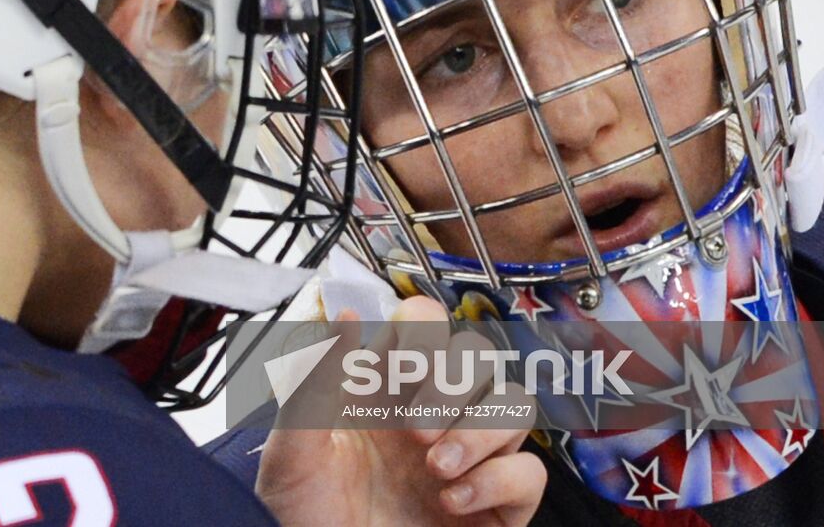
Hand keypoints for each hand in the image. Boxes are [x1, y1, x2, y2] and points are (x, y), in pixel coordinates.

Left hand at [256, 297, 545, 526]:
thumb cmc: (304, 517)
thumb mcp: (293, 452)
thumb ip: (314, 384)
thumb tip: (345, 316)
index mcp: (384, 387)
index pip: (425, 323)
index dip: (424, 332)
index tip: (402, 366)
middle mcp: (432, 413)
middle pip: (478, 355)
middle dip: (453, 384)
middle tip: (415, 430)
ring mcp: (468, 456)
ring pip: (514, 404)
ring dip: (479, 429)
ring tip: (434, 468)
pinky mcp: (495, 504)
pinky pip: (530, 471)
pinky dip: (497, 480)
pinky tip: (451, 502)